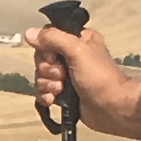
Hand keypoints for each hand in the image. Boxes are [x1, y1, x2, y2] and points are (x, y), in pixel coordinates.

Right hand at [27, 19, 140, 134]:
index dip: (46, 49)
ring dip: (47, 84)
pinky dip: (45, 96)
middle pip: (42, 58)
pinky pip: (43, 92)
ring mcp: (66, 76)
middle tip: (62, 76)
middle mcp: (71, 55)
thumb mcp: (78, 50)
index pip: (48, 38)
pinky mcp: (63, 94)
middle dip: (47, 70)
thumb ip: (54, 38)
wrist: (112, 108)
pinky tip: (53, 100)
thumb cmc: (99, 76)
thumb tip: (29, 33)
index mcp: (77, 39)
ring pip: (41, 76)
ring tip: (60, 90)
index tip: (55, 58)